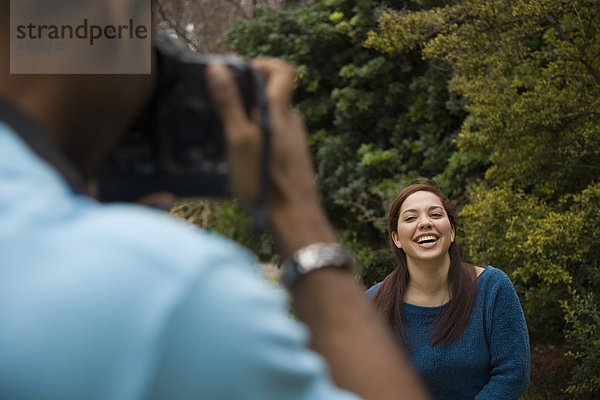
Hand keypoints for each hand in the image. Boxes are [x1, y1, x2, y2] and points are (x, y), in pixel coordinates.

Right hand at [206, 58, 335, 255]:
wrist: (294, 218)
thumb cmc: (265, 180)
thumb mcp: (239, 140)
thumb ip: (230, 104)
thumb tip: (218, 69)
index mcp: (280, 112)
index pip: (285, 70)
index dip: (265, 64)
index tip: (243, 73)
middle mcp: (293, 123)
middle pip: (275, 94)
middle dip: (250, 96)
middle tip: (225, 109)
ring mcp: (296, 142)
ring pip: (273, 119)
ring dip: (253, 120)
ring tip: (230, 137)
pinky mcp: (294, 159)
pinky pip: (276, 138)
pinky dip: (260, 139)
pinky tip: (246, 159)